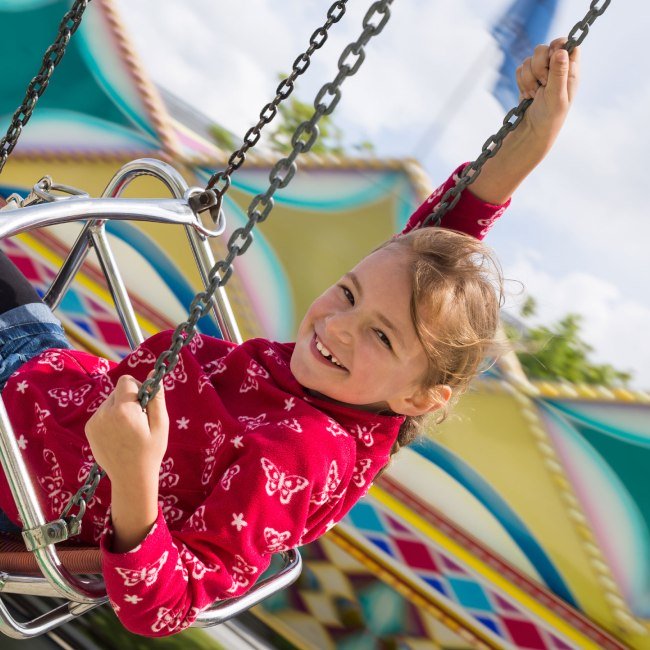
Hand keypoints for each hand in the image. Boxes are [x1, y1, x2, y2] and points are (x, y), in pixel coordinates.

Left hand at [85, 374, 168, 487]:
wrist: (130, 478)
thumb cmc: (150, 451)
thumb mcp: (161, 424)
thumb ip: (156, 397)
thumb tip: (153, 374)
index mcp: (123, 410)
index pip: (126, 381)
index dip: (138, 387)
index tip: (144, 403)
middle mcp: (104, 413)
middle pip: (117, 390)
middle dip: (129, 399)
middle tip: (139, 420)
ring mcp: (94, 421)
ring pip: (109, 401)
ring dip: (120, 408)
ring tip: (128, 429)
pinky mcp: (89, 428)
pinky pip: (102, 412)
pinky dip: (111, 418)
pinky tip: (119, 434)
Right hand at [516, 38, 579, 153]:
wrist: (532, 130)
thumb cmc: (550, 116)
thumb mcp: (556, 95)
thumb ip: (559, 73)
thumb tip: (561, 51)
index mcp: (570, 69)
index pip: (567, 44)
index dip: (557, 46)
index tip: (551, 58)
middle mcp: (557, 67)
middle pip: (544, 48)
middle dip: (539, 66)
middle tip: (543, 82)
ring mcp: (541, 72)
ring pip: (529, 59)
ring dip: (529, 78)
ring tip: (535, 94)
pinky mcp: (528, 78)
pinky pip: (520, 69)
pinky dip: (521, 83)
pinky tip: (528, 95)